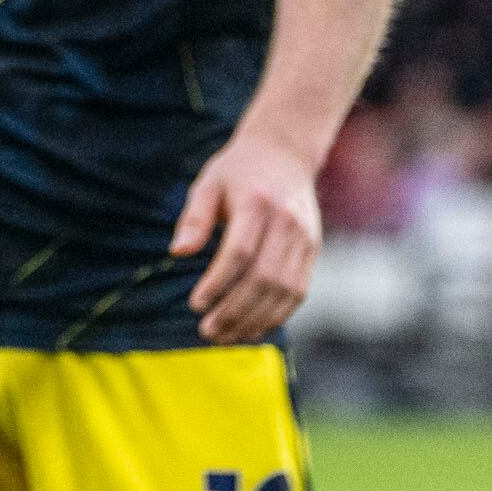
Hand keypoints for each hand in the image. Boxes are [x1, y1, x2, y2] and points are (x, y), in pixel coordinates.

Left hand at [175, 128, 323, 342]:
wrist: (284, 154)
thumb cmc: (237, 171)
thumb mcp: (208, 183)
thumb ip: (194, 217)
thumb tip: (178, 252)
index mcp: (258, 202)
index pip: (240, 252)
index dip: (218, 283)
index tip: (195, 305)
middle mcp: (287, 222)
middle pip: (264, 278)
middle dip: (235, 311)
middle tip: (208, 331)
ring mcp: (305, 238)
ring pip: (285, 291)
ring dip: (256, 320)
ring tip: (226, 336)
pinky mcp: (313, 250)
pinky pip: (299, 291)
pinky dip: (277, 315)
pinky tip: (252, 328)